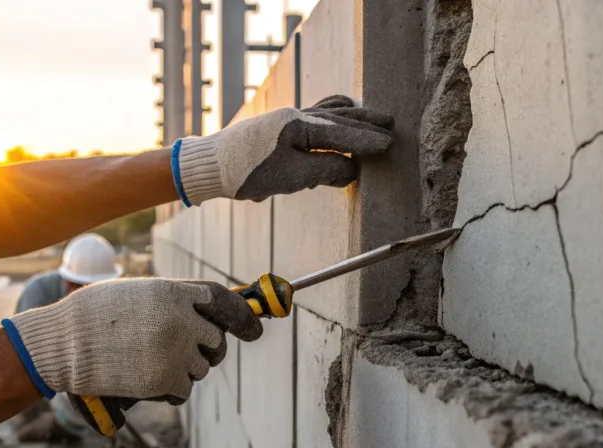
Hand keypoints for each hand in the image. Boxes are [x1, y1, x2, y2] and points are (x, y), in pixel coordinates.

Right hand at [1, 278, 261, 401]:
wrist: (60, 343)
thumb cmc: (94, 316)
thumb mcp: (139, 294)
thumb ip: (175, 301)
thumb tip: (211, 315)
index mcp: (174, 293)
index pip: (224, 301)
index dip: (243, 316)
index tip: (256, 330)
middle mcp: (181, 320)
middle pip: (216, 339)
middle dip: (208, 348)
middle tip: (186, 351)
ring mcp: (174, 350)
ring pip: (202, 367)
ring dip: (185, 368)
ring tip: (150, 361)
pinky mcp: (164, 379)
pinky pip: (184, 388)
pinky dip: (171, 389)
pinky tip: (148, 380)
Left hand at [171, 95, 394, 205]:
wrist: (212, 165)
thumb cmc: (249, 173)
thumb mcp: (292, 177)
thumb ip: (326, 171)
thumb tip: (352, 170)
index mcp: (299, 126)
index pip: (341, 133)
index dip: (366, 140)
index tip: (389, 144)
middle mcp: (296, 117)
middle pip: (339, 118)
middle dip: (366, 124)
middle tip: (391, 125)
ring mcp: (288, 120)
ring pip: (328, 115)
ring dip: (352, 118)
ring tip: (372, 117)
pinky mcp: (281, 128)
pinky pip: (315, 119)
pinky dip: (333, 118)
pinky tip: (339, 116)